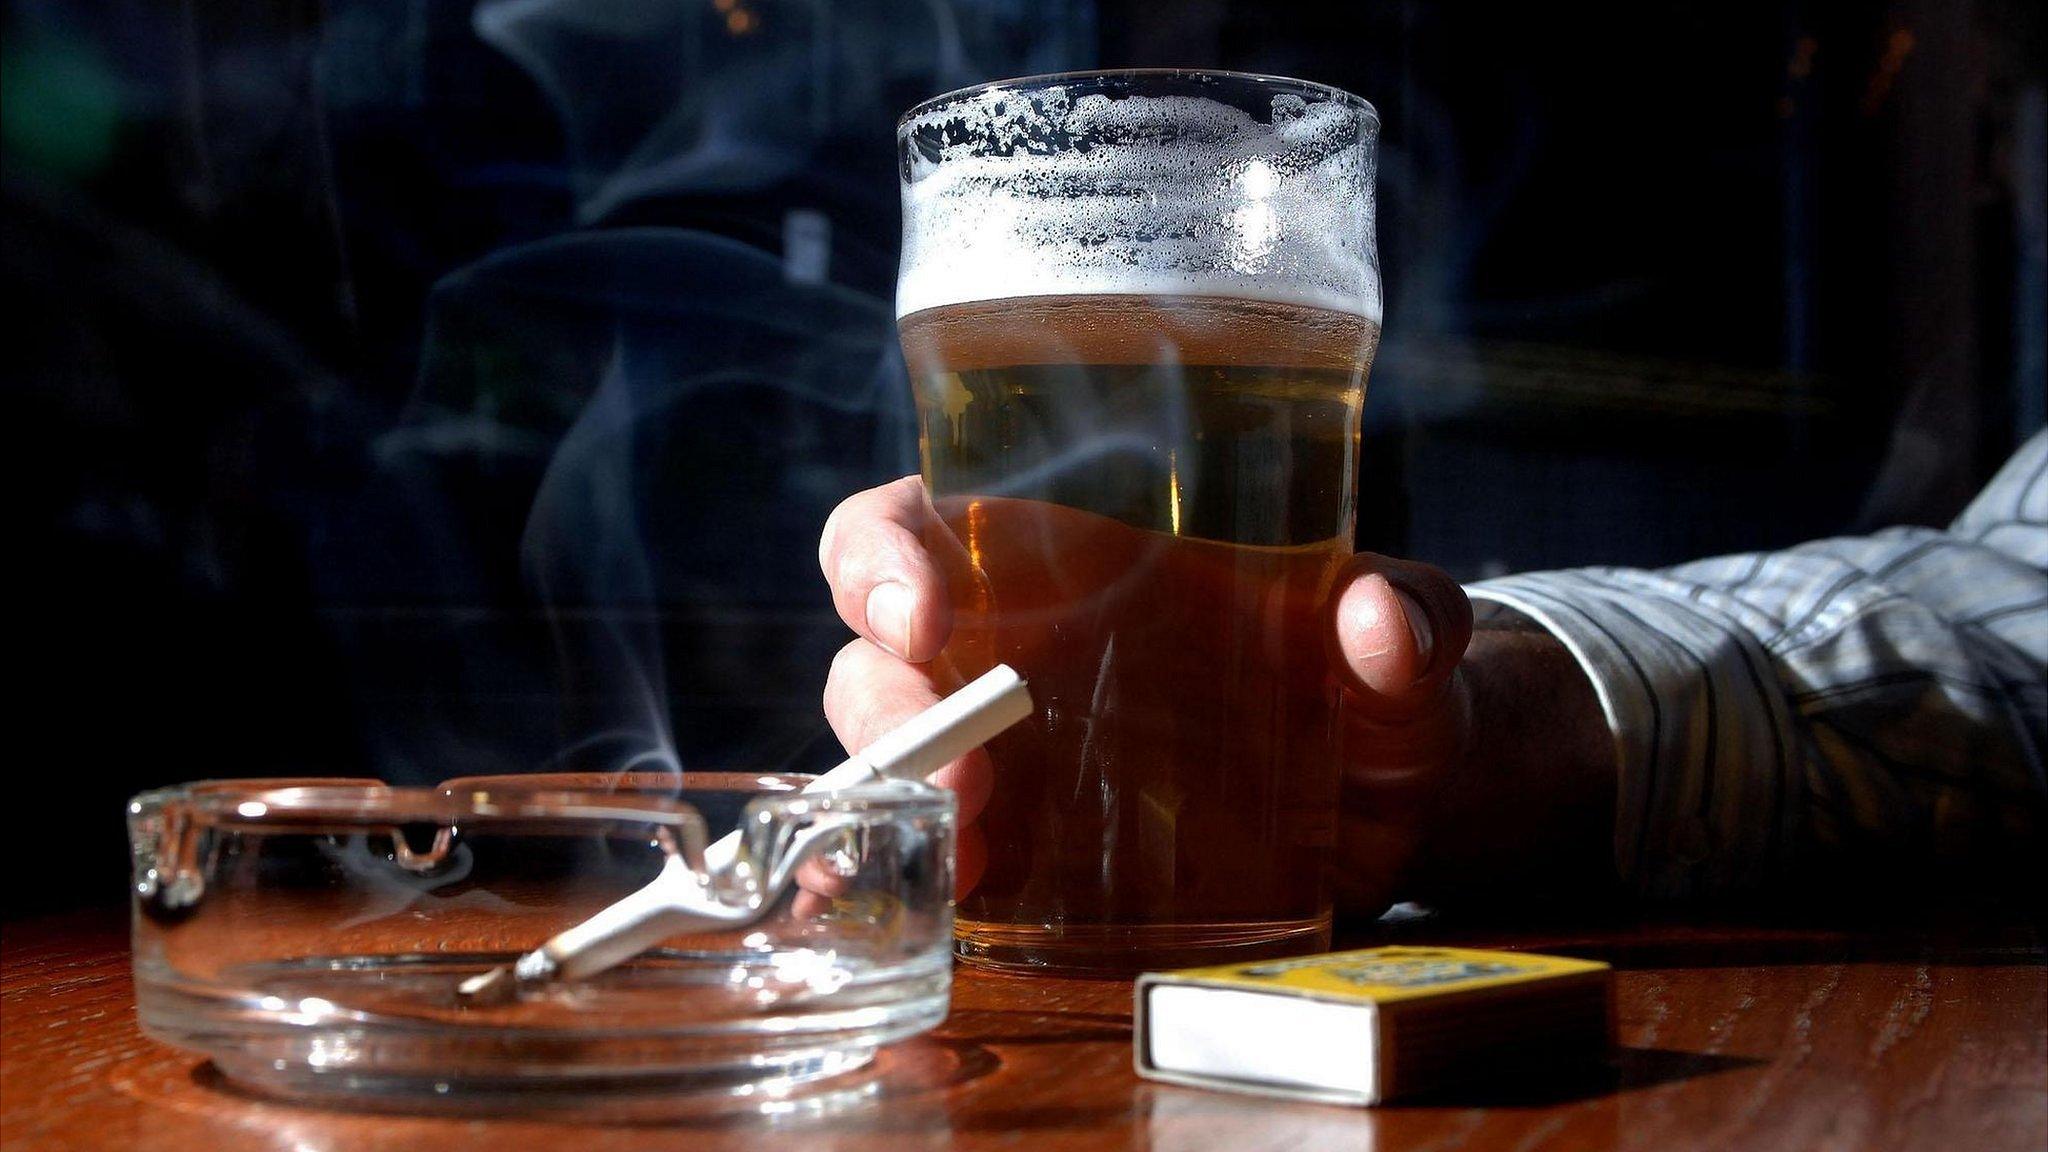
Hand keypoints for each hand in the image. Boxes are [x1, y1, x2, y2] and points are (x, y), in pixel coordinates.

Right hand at [816, 477, 1614, 912]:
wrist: (1385, 796)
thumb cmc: (1367, 680)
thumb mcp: (1401, 636)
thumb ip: (1411, 615)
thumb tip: (1379, 617)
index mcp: (1059, 552)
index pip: (917, 524)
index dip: (882, 557)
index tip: (920, 612)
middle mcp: (1006, 643)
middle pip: (875, 652)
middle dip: (892, 710)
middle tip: (966, 782)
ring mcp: (1004, 754)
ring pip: (888, 756)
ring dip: (907, 802)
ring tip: (974, 855)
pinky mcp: (1021, 851)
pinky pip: (920, 856)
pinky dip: (899, 880)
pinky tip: (930, 903)